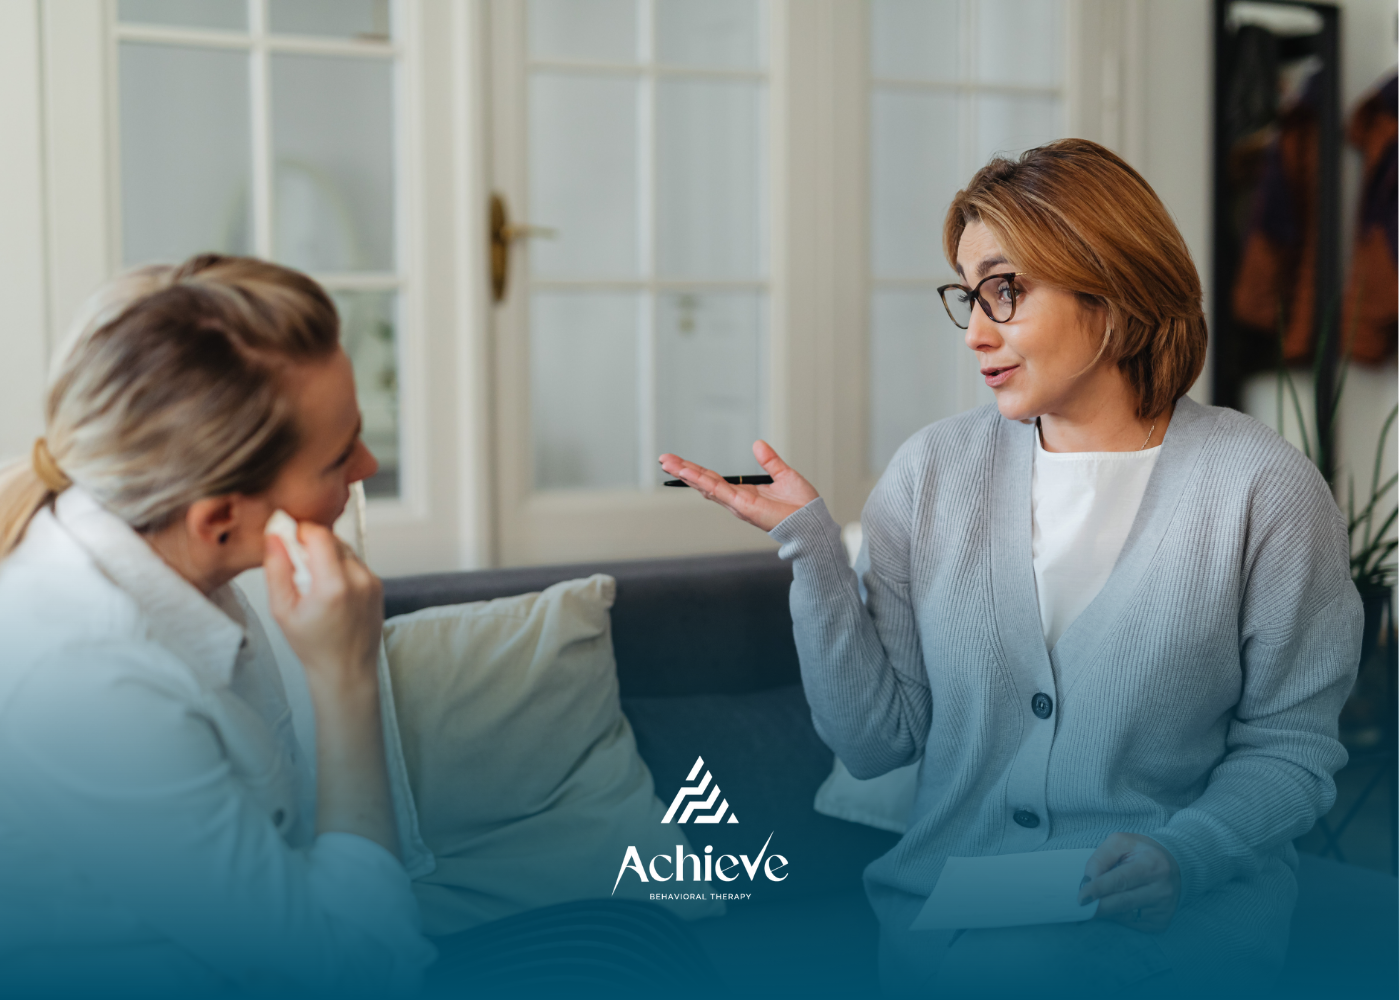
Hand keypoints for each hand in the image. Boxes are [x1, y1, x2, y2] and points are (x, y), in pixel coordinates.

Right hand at [264, 522, 382, 693]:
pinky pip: (355, 563)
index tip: (288, 538)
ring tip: (313, 581)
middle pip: (332, 539)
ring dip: (326, 555)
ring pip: (344, 549)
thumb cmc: (313, 645)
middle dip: (311, 544)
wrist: (346, 669)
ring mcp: (371, 581)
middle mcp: (358, 579)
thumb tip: (274, 536)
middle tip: (297, 564)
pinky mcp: (377, 585)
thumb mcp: (282, 610)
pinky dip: (340, 567)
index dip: (300, 531)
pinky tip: (329, 589)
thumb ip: (277, 569)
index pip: (320, 535)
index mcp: (334, 586)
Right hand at [658, 440, 819, 532]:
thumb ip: (769, 461)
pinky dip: (702, 481)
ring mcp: (737, 504)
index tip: (680, 461)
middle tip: (663, 459)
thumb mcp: (784, 475)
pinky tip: (688, 473)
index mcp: (744, 492)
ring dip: (686, 474)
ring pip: (706, 485)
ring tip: (667, 463)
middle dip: (683, 471)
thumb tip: (757, 444)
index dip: (696, 470)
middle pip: (704, 482)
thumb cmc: (802, 505)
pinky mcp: (742, 506)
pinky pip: (718, 490)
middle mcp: (736, 500)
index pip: (714, 479)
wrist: (812, 522)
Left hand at [1079, 833, 1180, 932]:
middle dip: (1097, 905)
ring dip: (1106, 910)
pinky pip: (1131, 923)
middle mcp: (1162, 889)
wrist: (1176, 865)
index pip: (1120, 880)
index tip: (1081, 898)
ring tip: (1098, 900)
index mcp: (1153, 865)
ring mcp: (1163, 909)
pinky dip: (1118, 916)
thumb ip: (1101, 858)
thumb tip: (1088, 880)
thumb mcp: (1120, 842)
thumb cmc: (1142, 852)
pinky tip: (1118, 904)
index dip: (1098, 889)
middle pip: (1121, 902)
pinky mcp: (1160, 922)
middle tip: (1079, 906)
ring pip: (1124, 916)